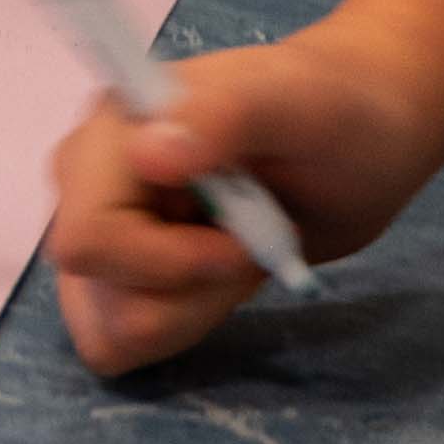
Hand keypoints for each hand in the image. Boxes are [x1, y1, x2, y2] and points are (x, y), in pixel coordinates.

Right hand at [43, 25, 443, 373]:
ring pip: (111, 328)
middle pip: (99, 290)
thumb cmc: (331, 110)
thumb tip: (148, 156)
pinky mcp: (123, 275)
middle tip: (253, 247)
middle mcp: (89, 181)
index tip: (244, 244)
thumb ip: (227, 115)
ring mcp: (105, 232)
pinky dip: (180, 327)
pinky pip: (118, 341)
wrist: (356, 139)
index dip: (166, 263)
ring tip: (241, 259)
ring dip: (193, 311)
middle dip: (190, 292)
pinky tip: (219, 283)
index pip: (87, 237)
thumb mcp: (297, 103)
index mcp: (112, 129)